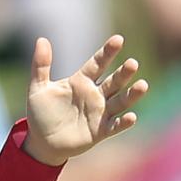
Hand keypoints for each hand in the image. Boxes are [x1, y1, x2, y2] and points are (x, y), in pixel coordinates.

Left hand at [22, 35, 148, 165]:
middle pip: (113, 81)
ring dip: (131, 94)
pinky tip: (131, 116)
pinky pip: (115, 126)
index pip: (97, 63)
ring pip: (120, 101)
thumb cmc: (41, 113)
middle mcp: (95, 94)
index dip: (107, 52)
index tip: (118, 39)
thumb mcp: (38, 88)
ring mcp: (100, 112)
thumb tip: (41, 39)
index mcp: (81, 81)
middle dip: (124, 73)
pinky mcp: (101, 131)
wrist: (42, 141)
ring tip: (143, 85)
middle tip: (132, 63)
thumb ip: (41, 65)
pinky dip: (123, 122)